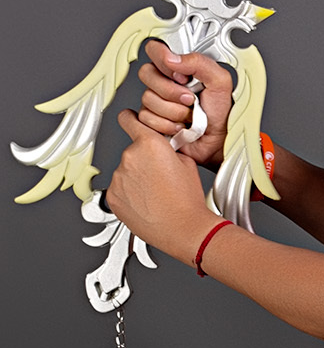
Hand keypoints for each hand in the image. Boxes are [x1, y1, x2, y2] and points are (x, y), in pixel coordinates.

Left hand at [106, 111, 215, 261]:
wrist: (183, 229)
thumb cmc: (187, 200)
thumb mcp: (187, 163)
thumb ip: (169, 149)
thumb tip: (161, 149)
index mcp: (149, 144)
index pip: (128, 119)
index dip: (130, 118)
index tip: (129, 119)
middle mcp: (130, 157)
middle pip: (133, 151)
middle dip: (143, 160)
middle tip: (160, 176)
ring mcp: (118, 178)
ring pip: (126, 171)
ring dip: (136, 178)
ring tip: (155, 193)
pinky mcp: (112, 196)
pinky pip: (119, 188)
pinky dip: (129, 193)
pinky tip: (146, 202)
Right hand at [136, 41, 233, 165]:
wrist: (216, 142)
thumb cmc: (220, 113)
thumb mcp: (220, 82)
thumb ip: (199, 62)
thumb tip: (172, 58)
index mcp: (179, 67)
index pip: (155, 49)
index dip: (163, 59)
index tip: (181, 74)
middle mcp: (164, 81)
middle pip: (146, 73)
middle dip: (171, 90)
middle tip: (190, 98)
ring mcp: (156, 100)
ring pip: (147, 98)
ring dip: (173, 111)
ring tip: (189, 114)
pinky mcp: (151, 119)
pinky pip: (146, 117)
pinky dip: (167, 125)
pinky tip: (179, 125)